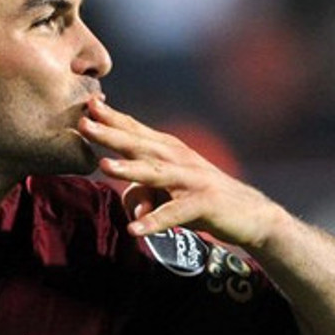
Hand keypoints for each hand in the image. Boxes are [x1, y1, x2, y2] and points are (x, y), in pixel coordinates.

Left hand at [76, 97, 286, 247]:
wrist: (251, 215)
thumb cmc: (201, 201)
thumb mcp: (166, 197)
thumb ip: (142, 198)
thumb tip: (128, 214)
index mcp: (169, 151)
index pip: (136, 130)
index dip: (113, 117)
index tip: (87, 103)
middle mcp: (179, 159)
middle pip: (140, 144)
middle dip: (111, 134)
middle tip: (84, 123)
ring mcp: (191, 179)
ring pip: (155, 173)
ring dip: (130, 169)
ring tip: (104, 166)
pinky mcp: (203, 203)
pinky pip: (174, 214)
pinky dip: (155, 222)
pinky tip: (135, 230)